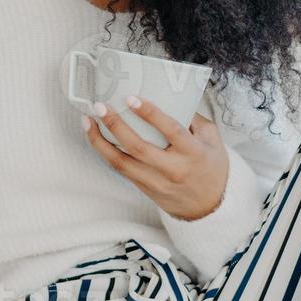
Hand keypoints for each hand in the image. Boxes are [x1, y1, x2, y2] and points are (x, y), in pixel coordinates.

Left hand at [82, 95, 228, 220]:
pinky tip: (95, 137)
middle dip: (115, 125)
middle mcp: (173, 169)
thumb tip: (171, 95)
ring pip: (121, 162)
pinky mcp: (144, 188)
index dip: (150, 114)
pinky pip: (120, 169)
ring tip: (88, 121)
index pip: (171, 130)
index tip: (131, 98)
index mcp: (193, 152)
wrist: (209, 206)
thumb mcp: (212, 139)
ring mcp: (156, 181)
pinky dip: (105, 152)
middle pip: (138, 147)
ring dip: (100, 141)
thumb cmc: (211, 166)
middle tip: (100, 106)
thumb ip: (194, 118)